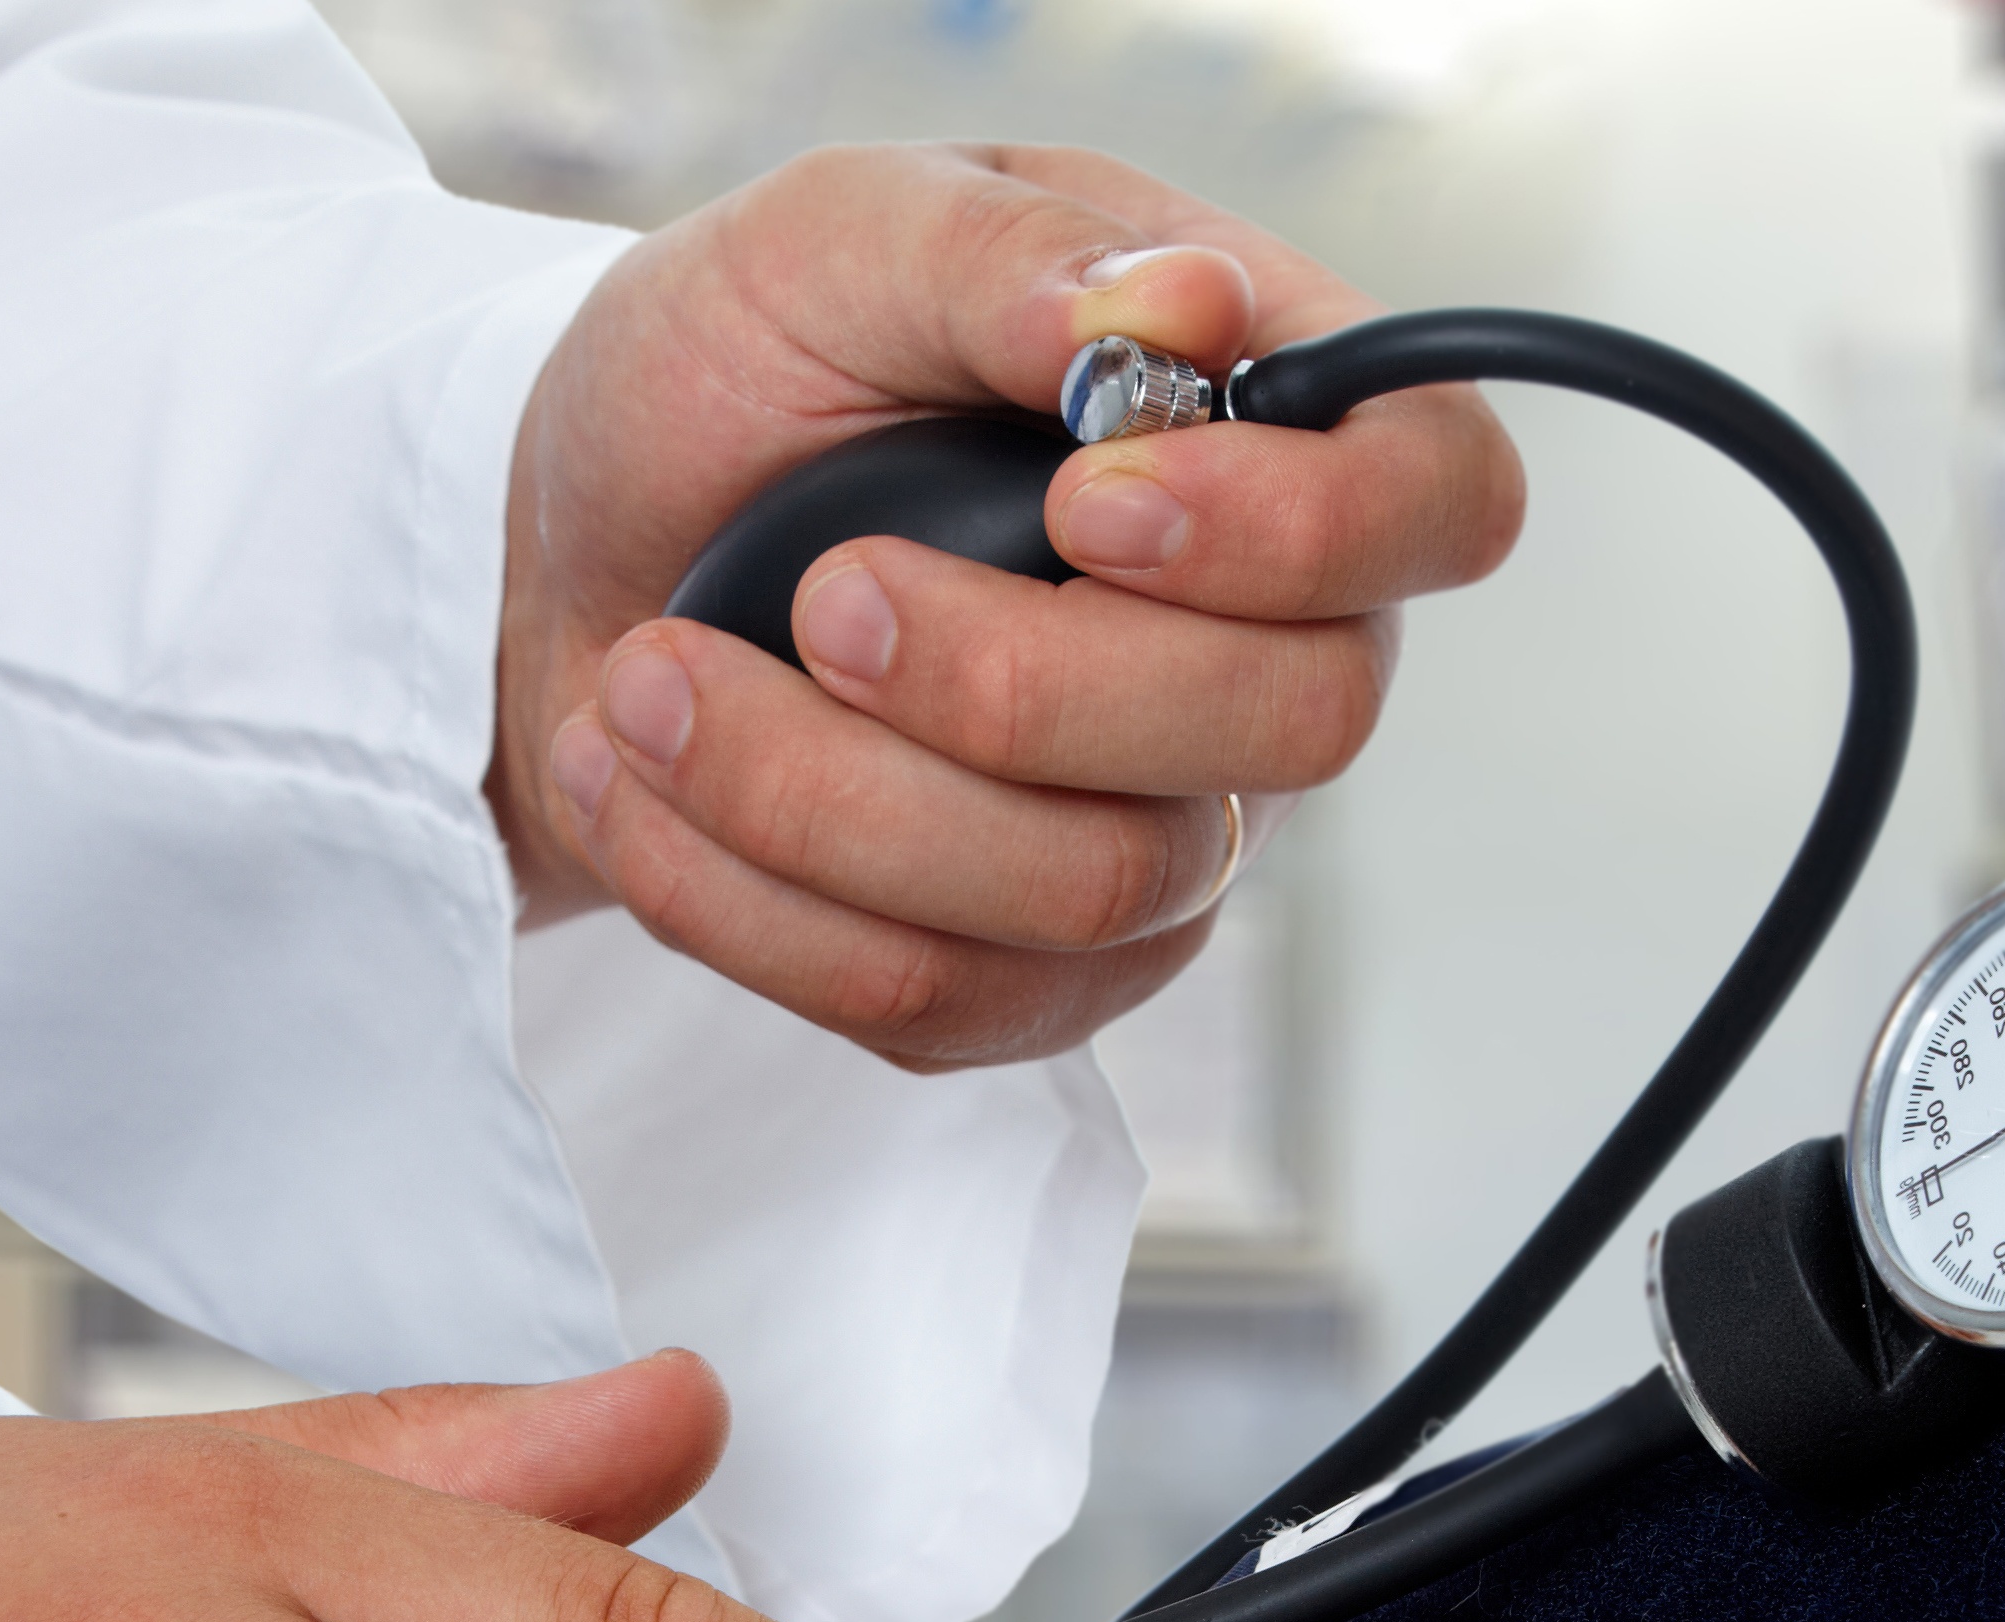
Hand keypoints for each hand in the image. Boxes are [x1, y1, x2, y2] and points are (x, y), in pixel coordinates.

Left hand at [489, 143, 1523, 1069]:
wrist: (564, 560)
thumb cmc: (726, 376)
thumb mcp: (832, 238)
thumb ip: (1010, 256)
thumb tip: (1185, 311)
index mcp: (1258, 428)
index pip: (1441, 500)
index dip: (1309, 532)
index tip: (1089, 500)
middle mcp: (1255, 649)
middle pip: (1287, 731)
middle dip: (1010, 683)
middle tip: (820, 591)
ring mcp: (1157, 834)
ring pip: (1088, 893)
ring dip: (822, 796)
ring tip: (654, 685)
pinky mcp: (1029, 978)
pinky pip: (940, 1001)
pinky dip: (746, 900)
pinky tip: (647, 782)